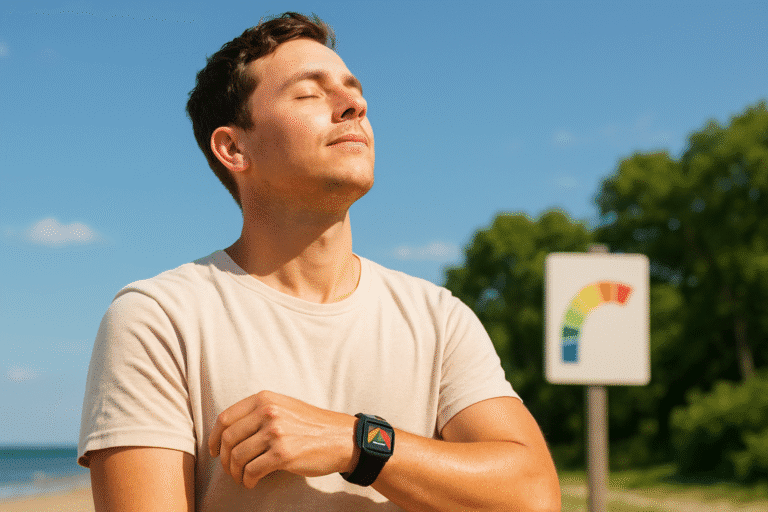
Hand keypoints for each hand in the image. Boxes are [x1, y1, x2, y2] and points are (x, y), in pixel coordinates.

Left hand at [208, 390, 357, 488]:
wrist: (341, 438)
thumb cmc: (311, 425)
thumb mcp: (284, 406)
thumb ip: (258, 412)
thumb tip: (228, 432)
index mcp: (265, 399)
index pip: (225, 418)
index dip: (214, 438)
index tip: (214, 451)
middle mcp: (268, 412)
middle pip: (227, 439)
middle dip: (224, 459)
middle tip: (231, 469)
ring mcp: (275, 432)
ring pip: (237, 457)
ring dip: (235, 473)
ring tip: (242, 478)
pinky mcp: (283, 454)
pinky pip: (251, 471)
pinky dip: (248, 480)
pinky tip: (252, 482)